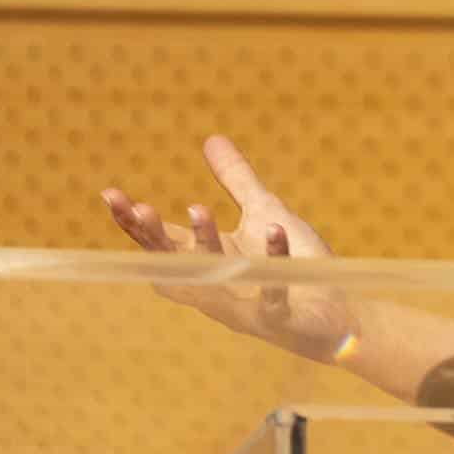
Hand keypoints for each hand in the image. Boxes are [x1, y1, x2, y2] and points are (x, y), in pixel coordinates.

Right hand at [100, 135, 356, 361]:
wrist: (343, 314)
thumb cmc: (299, 267)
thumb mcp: (264, 212)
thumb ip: (236, 180)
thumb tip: (211, 139)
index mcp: (212, 261)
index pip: (163, 242)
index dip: (136, 223)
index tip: (110, 194)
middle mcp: (220, 285)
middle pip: (176, 262)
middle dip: (154, 237)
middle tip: (138, 207)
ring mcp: (248, 303)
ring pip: (216, 275)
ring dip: (205, 243)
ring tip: (198, 208)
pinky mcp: (281, 314)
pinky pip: (274, 288)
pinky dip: (273, 257)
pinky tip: (272, 228)